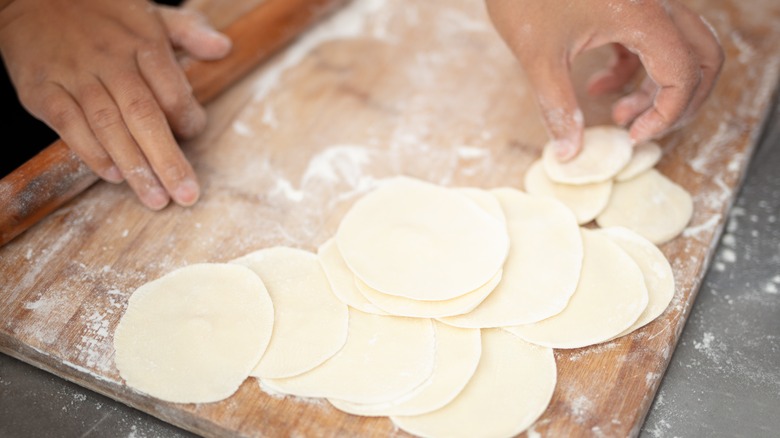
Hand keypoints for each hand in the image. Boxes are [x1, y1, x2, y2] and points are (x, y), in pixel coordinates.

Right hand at [0, 0, 230, 208]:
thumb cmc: (99, 12)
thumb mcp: (148, 12)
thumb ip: (187, 31)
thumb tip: (222, 49)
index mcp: (142, 44)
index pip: (172, 90)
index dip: (188, 118)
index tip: (195, 134)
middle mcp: (111, 62)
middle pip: (144, 116)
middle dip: (168, 160)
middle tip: (186, 195)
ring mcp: (75, 77)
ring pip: (108, 127)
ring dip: (135, 167)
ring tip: (156, 199)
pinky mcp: (43, 90)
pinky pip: (69, 126)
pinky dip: (92, 153)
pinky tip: (114, 176)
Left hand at [485, 0, 723, 159]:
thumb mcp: (539, 58)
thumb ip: (558, 107)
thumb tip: (568, 153)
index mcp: (643, 15)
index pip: (684, 74)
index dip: (667, 114)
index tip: (634, 137)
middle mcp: (655, 3)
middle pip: (701, 58)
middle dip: (680, 102)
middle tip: (646, 130)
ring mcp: (644, 1)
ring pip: (678, 50)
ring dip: (657, 90)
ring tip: (618, 118)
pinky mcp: (626, 3)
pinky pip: (649, 41)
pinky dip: (634, 70)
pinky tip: (598, 88)